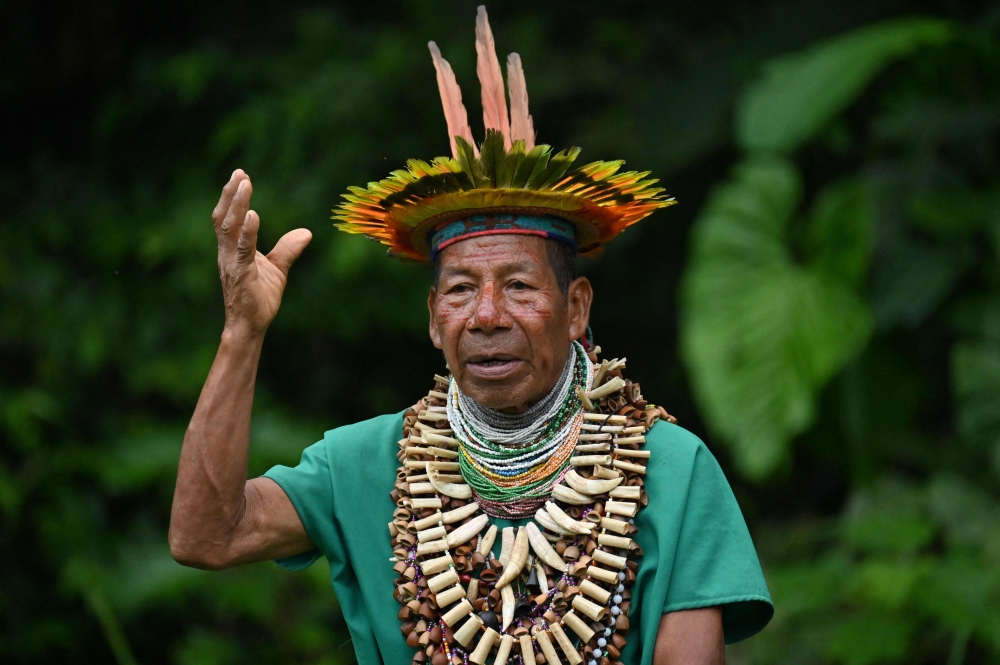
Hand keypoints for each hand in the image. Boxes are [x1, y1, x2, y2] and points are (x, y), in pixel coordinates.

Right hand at [212, 170, 311, 335]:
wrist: (250, 326)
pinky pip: (243, 249)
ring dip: (238, 205)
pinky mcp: (241, 274)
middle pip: (224, 218)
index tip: (241, 176)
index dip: (232, 198)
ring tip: (244, 184)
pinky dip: (248, 231)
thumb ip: (288, 249)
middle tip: (240, 173)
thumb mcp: (278, 269)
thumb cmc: (259, 298)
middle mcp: (227, 253)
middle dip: (231, 195)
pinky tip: (253, 215)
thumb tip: (307, 232)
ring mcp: (232, 263)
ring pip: (230, 228)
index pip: (228, 218)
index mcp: (232, 250)